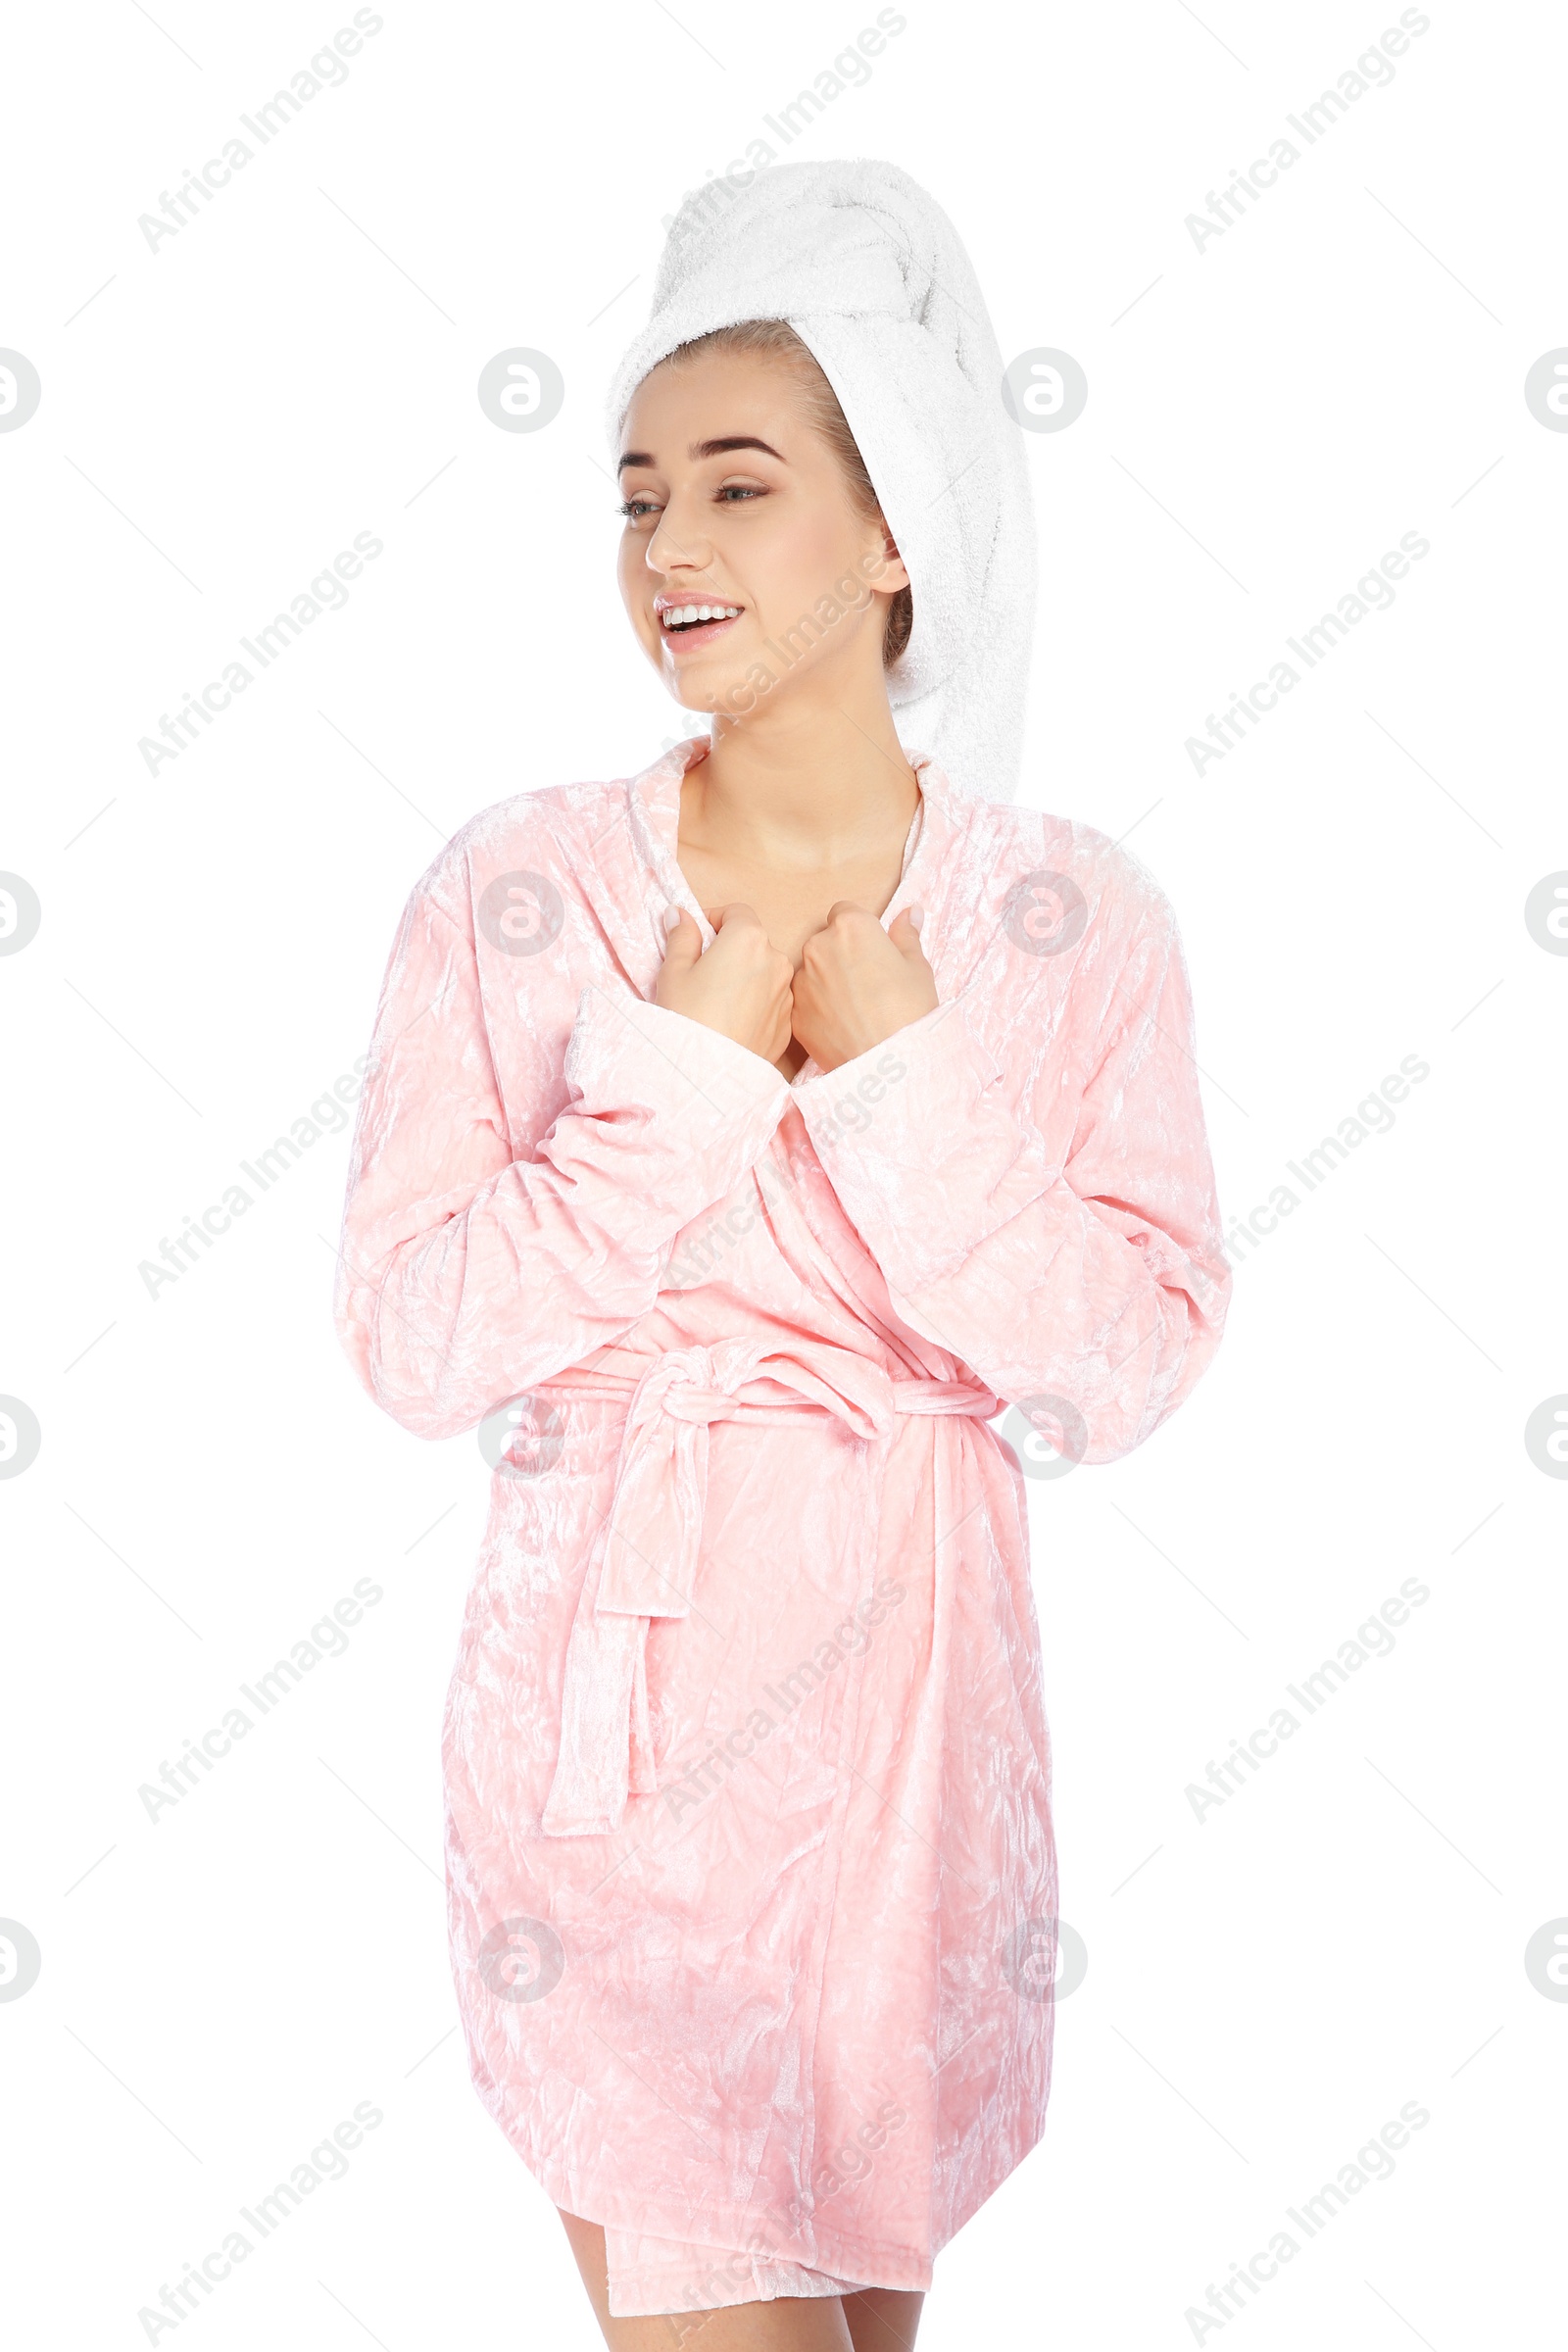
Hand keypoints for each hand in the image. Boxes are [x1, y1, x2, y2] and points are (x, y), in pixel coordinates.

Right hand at [655, 902, 793, 1064]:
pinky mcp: (787, 1022)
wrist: (709, 1074)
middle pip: (753, 942)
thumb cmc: (688, 1018)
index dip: (714, 920)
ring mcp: (786, 993)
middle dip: (730, 949)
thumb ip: (681, 936)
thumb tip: (681, 915)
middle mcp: (776, 960)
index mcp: (748, 938)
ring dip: (745, 976)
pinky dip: (754, 1003)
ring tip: (717, 1001)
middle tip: (702, 972)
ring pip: (764, 972)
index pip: (736, 912)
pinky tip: (732, 1022)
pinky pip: (770, 1001)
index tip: (697, 937)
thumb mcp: (674, 971)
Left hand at [790, 902, 936, 1073]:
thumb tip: (911, 913)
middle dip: (840, 954)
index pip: (845, 912)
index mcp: (851, 927)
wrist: (888, 1063)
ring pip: (812, 972)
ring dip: (827, 981)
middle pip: (825, 941)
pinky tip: (841, 1025)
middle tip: (866, 982)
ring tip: (854, 1007)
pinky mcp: (795, 1012)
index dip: (859, 932)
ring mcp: (802, 980)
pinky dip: (818, 1009)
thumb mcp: (917, 968)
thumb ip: (907, 936)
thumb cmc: (909, 1011)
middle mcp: (818, 946)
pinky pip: (805, 1002)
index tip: (870, 951)